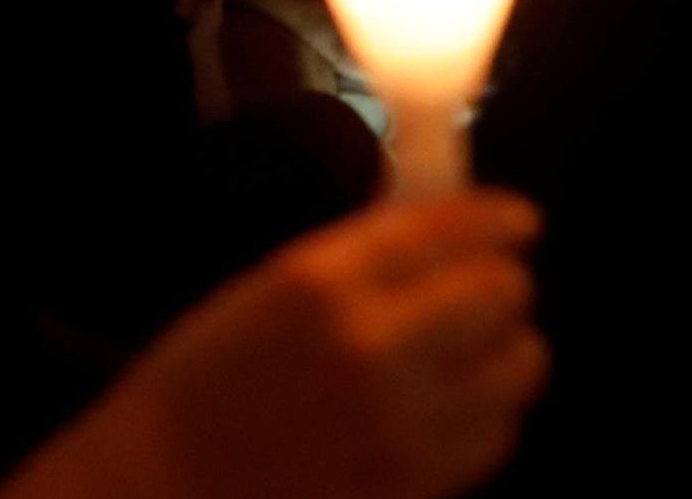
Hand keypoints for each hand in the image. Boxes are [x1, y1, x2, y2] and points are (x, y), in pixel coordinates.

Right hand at [32, 190, 547, 498]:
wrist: (171, 474)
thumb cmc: (209, 375)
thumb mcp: (270, 288)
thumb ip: (360, 260)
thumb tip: (450, 237)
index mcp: (319, 280)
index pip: (447, 229)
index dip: (497, 218)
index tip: (520, 221)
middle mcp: (370, 343)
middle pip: (498, 292)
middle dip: (503, 283)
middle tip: (493, 287)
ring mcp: (399, 418)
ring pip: (517, 364)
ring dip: (510, 346)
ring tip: (486, 347)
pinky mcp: (415, 478)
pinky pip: (497, 431)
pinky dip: (493, 409)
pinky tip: (464, 402)